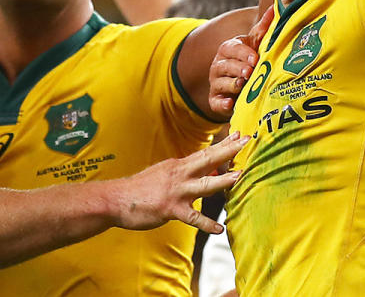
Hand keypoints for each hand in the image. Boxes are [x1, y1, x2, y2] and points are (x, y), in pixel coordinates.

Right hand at [112, 132, 248, 233]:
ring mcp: (175, 192)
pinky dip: (206, 224)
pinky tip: (219, 229)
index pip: (204, 153)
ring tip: (240, 177)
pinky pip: (192, 217)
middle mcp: (179, 175)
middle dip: (229, 151)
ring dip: (223, 181)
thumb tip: (206, 175)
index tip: (240, 135)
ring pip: (204, 185)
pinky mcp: (170, 209)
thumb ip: (184, 175)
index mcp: (177, 166)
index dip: (223, 144)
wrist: (116, 199)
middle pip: (208, 160)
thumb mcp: (163, 175)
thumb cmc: (140, 189)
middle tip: (247, 141)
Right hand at [208, 6, 273, 114]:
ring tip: (242, 85)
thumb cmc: (249, 61)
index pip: (231, 48)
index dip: (242, 53)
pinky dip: (222, 103)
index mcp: (227, 50)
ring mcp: (216, 83)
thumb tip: (274, 8)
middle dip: (237, 68)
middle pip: (225, 65)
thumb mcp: (254, 45)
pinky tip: (230, 104)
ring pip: (221, 83)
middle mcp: (218, 66)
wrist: (241, 86)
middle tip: (250, 72)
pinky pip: (216, 102)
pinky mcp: (216, 101)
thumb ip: (262, 29)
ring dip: (232, 84)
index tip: (255, 58)